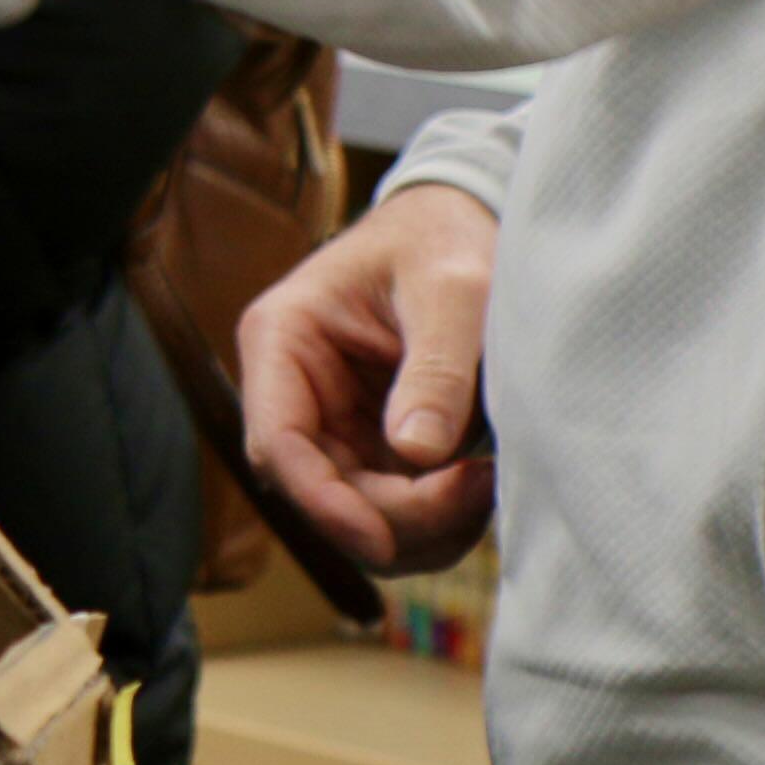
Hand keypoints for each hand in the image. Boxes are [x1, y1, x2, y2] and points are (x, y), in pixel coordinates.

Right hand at [242, 185, 500, 574]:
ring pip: (357, 516)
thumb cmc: (445, 239)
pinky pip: (393, 510)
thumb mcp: (453, 288)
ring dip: (420, 528)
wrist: (464, 226)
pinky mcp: (373, 447)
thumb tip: (415, 452)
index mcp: (284, 339)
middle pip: (321, 492)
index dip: (323, 502)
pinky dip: (436, 520)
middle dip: (396, 515)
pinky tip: (480, 485)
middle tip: (476, 489)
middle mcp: (296, 391)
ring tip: (486, 483)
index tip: (384, 539)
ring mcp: (333, 424)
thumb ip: (437, 368)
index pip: (278, 443)